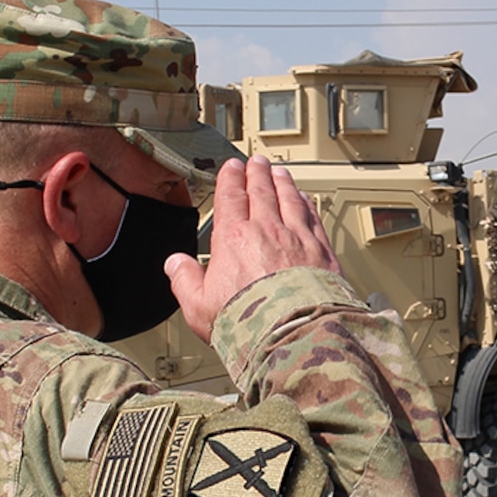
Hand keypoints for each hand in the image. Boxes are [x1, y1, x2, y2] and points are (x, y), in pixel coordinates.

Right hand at [166, 154, 340, 340]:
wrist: (293, 334)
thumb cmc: (248, 325)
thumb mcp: (199, 306)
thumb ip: (185, 281)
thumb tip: (175, 265)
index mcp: (234, 239)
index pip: (231, 198)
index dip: (231, 179)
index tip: (231, 169)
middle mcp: (267, 231)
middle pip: (262, 191)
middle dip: (257, 173)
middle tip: (256, 162)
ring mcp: (298, 239)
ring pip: (290, 200)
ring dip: (283, 183)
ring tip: (280, 173)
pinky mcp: (322, 252)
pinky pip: (313, 218)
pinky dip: (307, 204)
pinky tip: (306, 200)